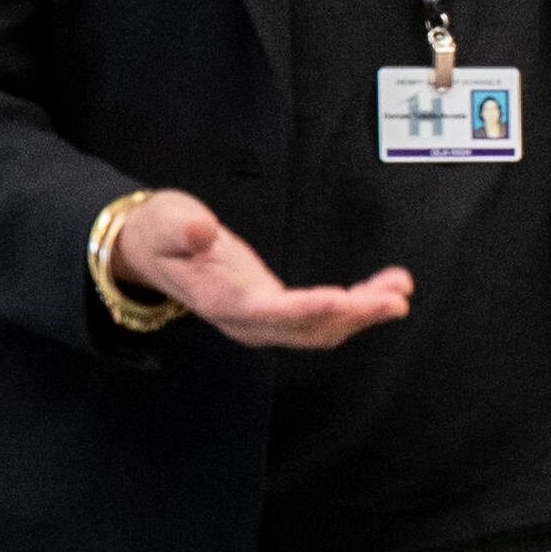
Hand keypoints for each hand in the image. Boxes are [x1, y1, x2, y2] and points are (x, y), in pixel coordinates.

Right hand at [113, 190, 411, 349]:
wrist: (150, 251)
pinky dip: (354, 308)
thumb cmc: (161, 233)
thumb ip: (183, 229)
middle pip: (304, 329)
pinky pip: (320, 319)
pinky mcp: (274, 312)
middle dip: (353, 316)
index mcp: (219, 299)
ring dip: (363, 314)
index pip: (266, 310)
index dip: (306, 309)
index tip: (343, 300)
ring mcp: (261, 320)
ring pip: (320, 330)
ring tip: (399, 291)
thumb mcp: (165, 221)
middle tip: (394, 298)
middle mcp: (244, 319)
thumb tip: (199, 232)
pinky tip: (382, 291)